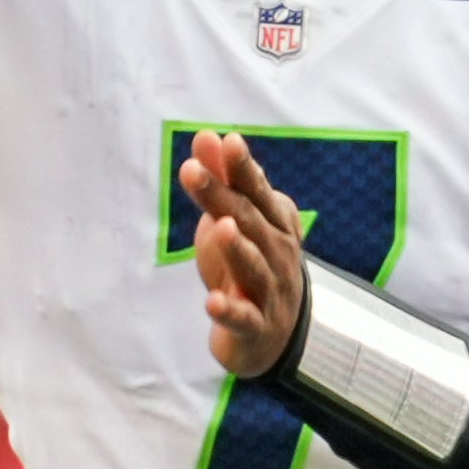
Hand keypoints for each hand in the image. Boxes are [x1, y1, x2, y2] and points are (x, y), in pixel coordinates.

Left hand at [178, 129, 306, 378]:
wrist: (274, 334)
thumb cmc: (251, 262)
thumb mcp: (233, 219)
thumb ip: (221, 179)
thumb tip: (206, 135)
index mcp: (274, 223)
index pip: (257, 192)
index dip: (242, 168)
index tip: (229, 141)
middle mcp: (278, 254)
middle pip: (248, 223)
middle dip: (221, 196)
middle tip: (191, 170)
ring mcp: (270, 292)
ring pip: (254, 269)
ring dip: (238, 249)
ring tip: (221, 227)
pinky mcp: (256, 328)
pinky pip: (244, 319)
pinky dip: (230, 312)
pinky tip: (213, 303)